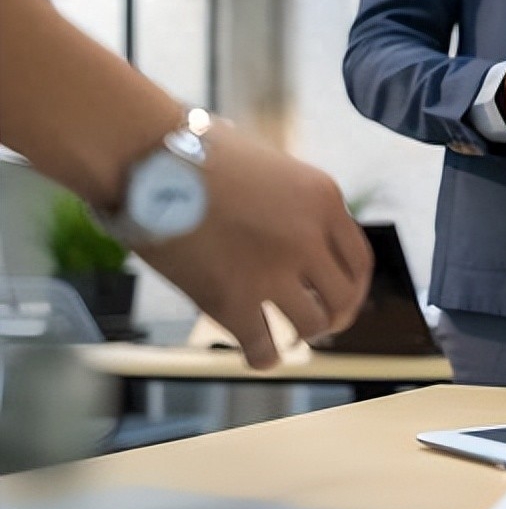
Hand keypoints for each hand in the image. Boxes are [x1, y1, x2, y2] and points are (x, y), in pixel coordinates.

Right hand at [134, 122, 372, 368]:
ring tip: (288, 335)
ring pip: (312, 325)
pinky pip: (262, 348)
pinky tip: (261, 355)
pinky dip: (264, 357)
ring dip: (302, 334)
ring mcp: (272, 272)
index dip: (354, 285)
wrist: (143, 155)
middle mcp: (308, 238)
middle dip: (335, 315)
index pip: (359, 259)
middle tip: (318, 322)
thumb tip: (301, 236)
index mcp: (323, 200)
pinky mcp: (230, 301)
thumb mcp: (270, 165)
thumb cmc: (198, 151)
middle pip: (343, 297)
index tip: (342, 296)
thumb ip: (294, 203)